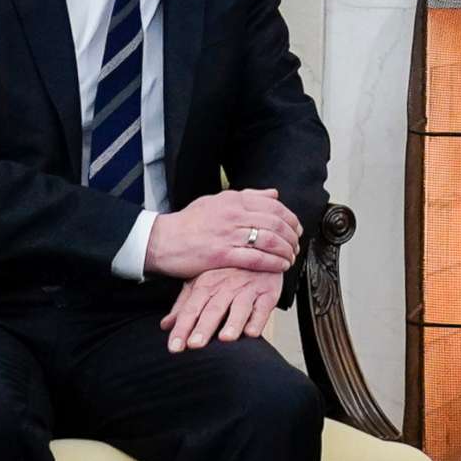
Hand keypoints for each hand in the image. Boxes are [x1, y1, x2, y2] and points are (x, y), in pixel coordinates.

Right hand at [143, 188, 301, 280]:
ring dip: (286, 251)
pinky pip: (256, 259)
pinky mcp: (222, 255)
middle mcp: (234, 215)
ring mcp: (228, 235)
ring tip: (291, 258)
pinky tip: (280, 267)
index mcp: (234, 200)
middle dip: (292, 237)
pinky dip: (273, 263)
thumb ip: (248, 196)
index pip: (274, 207)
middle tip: (297, 245)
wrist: (163, 240)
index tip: (297, 229)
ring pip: (269, 241)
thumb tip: (274, 194)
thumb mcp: (216, 200)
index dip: (291, 219)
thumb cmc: (189, 222)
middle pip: (276, 224)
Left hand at [160, 266, 283, 350]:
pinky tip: (252, 332)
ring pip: (240, 307)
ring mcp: (248, 289)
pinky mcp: (268, 293)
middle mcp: (226, 286)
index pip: (191, 308)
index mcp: (206, 283)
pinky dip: (259, 319)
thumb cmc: (227, 270)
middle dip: (204, 327)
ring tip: (226, 338)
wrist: (260, 248)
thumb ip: (184, 305)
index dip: (182, 328)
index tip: (175, 347)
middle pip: (214, 309)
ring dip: (233, 322)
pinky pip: (264, 307)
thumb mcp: (202, 282)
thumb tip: (165, 325)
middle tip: (195, 344)